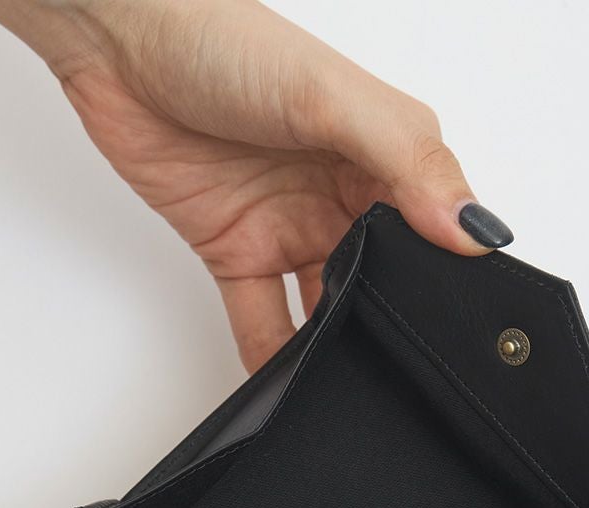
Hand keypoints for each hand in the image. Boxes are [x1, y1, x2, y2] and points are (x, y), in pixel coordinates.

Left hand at [0, 0, 512, 372]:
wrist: (118, 43)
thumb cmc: (223, 43)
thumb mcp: (334, 98)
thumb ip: (407, 164)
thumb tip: (470, 232)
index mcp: (384, 156)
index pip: (433, 231)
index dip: (444, 276)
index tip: (453, 323)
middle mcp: (343, 196)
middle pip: (382, 279)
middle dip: (390, 320)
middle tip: (399, 367)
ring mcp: (291, 228)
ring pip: (326, 307)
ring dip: (333, 344)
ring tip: (345, 381)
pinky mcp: (239, 251)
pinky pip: (263, 318)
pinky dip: (272, 355)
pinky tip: (285, 383)